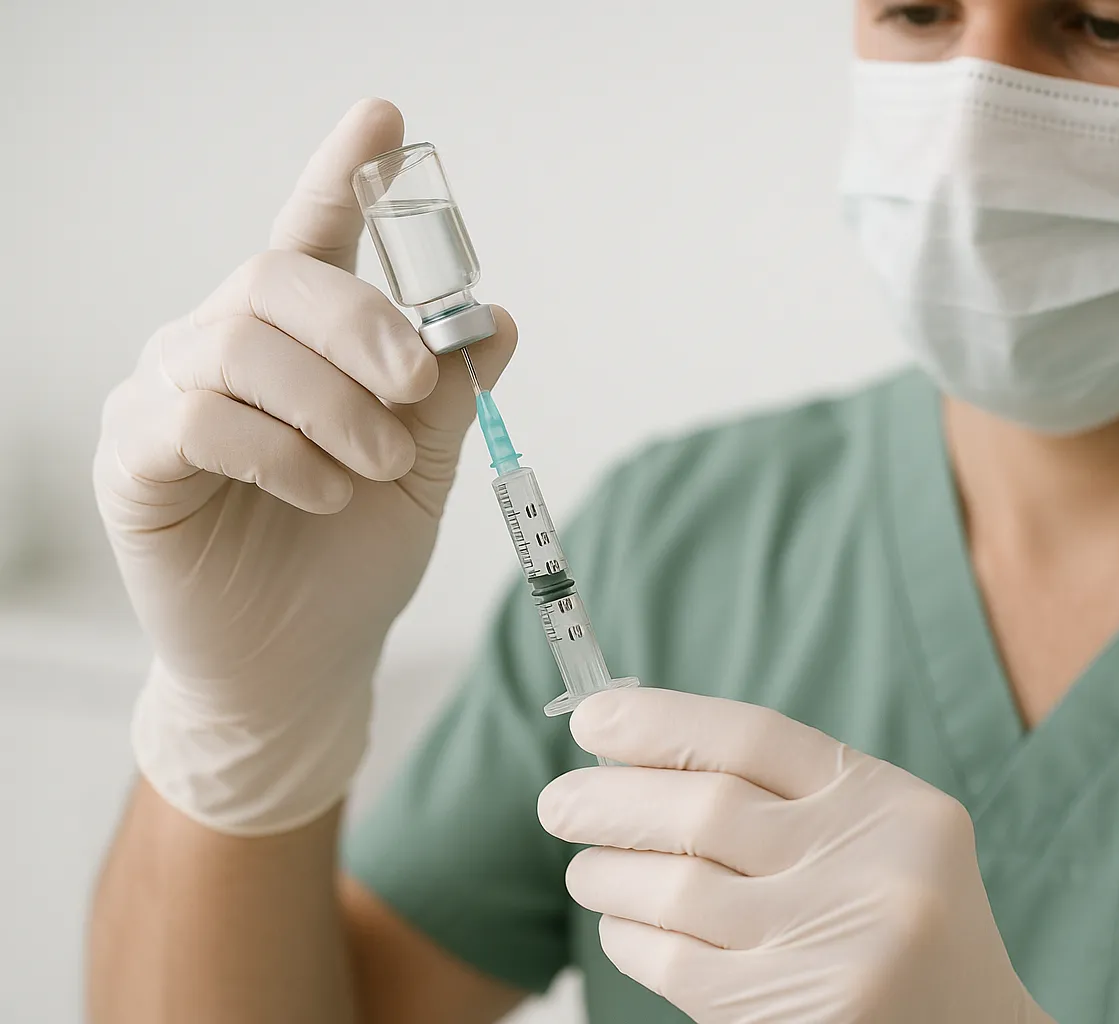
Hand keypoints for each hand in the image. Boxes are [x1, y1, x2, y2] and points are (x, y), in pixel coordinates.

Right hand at [94, 98, 517, 834]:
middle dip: (366, 326)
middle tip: (417, 390)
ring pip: (243, 343)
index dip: (345, 173)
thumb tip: (495, 317)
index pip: (316, 236)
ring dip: (333, 404)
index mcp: (298, 341)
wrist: (302, 664)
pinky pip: (199, 417)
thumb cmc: (352, 562)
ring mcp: (168, 396)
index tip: (387, 118)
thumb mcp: (425, 470)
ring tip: (378, 466)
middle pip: (279, 276)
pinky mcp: (135, 459)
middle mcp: (223, 346)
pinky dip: (281, 452)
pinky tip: (320, 493)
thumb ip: (448, 393)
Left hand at [538, 689, 1054, 1023]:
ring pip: (673, 889)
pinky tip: (621, 925)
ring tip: (585, 868)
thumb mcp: (875, 835)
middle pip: (702, 811)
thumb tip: (636, 750)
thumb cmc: (900, 922)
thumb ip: (784, 793)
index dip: (660, 721)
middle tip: (559, 801)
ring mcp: (832, 949)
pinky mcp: (790, 1014)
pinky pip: (672, 963)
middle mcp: (869, 869)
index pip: (754, 737)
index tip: (593, 718)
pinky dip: (628, 936)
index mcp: (893, 805)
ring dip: (607, 873)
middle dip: (609, 800)